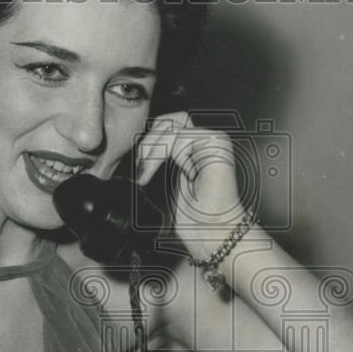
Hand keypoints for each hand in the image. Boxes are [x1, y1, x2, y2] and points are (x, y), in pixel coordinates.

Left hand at [135, 111, 247, 260]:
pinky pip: (181, 137)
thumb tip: (136, 153)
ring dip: (153, 149)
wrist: (213, 233)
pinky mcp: (216, 144)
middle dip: (148, 139)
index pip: (168, 126)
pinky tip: (164, 174)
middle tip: (140, 165)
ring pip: (172, 126)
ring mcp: (214, 140)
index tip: (138, 165)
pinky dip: (164, 155)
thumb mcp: (166, 185)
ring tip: (145, 172)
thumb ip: (158, 162)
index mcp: (196, 148)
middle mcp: (207, 141)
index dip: (148, 140)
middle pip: (170, 119)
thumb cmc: (195, 218)